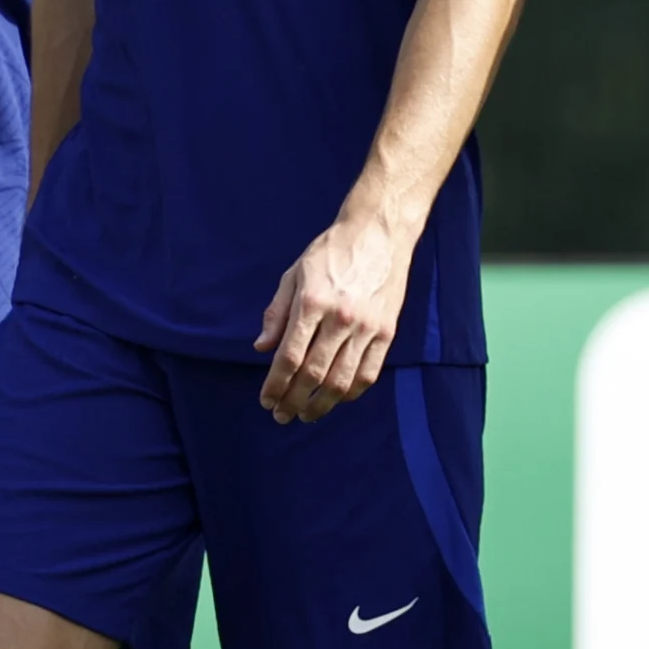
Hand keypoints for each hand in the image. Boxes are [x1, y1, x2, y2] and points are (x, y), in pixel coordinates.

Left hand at [255, 212, 410, 423]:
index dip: (276, 385)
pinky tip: (336, 399)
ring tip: (306, 414)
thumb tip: (262, 348)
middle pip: (313, 374)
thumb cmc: (331, 252)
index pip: (289, 357)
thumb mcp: (294, 274)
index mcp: (312, 302)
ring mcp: (367, 327)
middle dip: (293, 400)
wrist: (378, 233)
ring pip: (342, 381)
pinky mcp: (386, 332)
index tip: (266, 400)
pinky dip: (350, 393)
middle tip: (282, 415)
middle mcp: (340, 318)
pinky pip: (368, 373)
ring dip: (321, 405)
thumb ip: (277, 313)